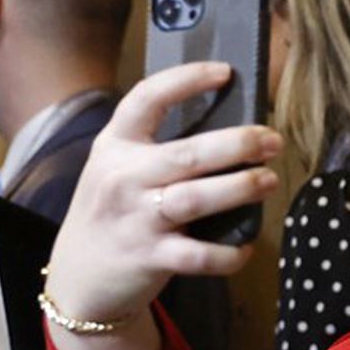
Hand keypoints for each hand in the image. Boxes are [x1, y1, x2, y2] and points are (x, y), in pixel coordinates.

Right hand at [46, 62, 280, 349]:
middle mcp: (122, 178)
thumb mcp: (118, 170)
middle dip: (237, 144)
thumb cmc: (112, 214)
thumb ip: (157, 149)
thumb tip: (230, 129)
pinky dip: (228, 252)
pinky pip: (199, 255)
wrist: (77, 278)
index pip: (147, 99)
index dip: (186, 80)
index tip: (225, 72)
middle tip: (273, 140)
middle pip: (187, 153)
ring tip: (270, 181)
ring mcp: (136, 219)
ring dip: (240, 188)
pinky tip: (247, 245)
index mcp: (115, 146)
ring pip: (196, 199)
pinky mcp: (149, 258)